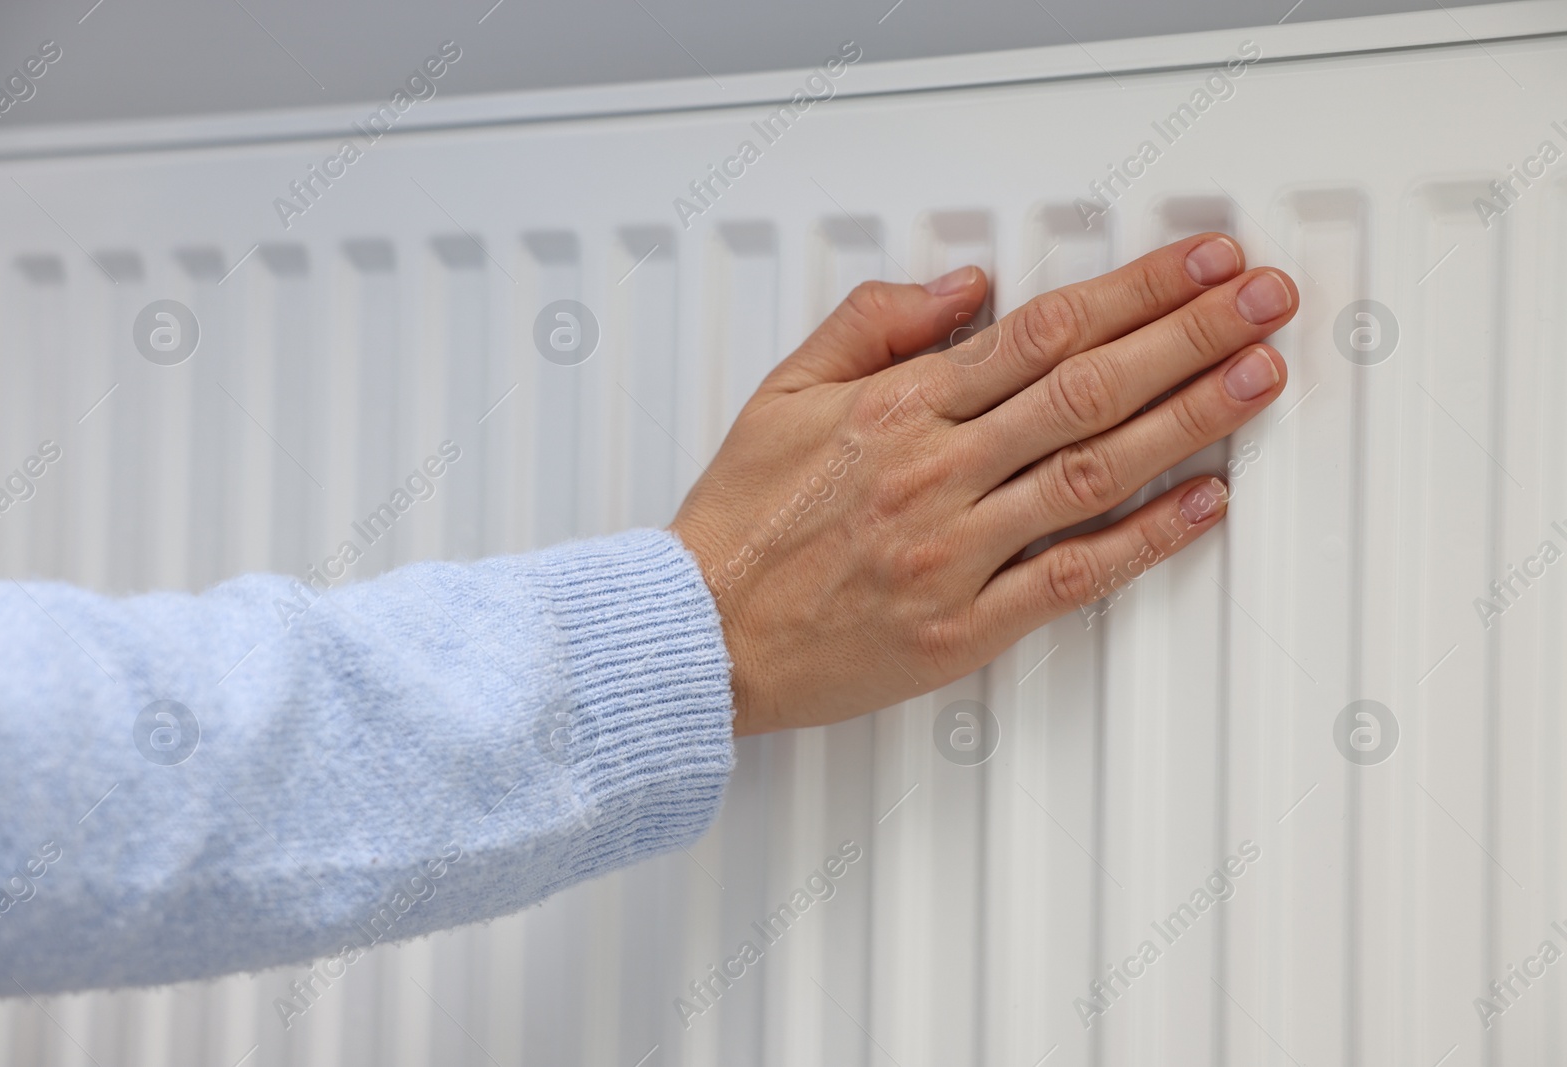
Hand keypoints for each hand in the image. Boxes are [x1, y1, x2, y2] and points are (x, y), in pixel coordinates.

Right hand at [669, 233, 1293, 735]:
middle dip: (1191, 335)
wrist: (700, 634)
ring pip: (1095, 473)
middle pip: (1088, 390)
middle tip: (1266, 301)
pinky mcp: (965, 628)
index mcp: (896, 410)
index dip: (1136, 291)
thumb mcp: (783, 392)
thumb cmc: (740, 520)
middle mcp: (936, 473)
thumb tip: (964, 286)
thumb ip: (872, 324)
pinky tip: (1205, 505)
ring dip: (1190, 420)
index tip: (1200, 264)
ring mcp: (956, 553)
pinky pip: (1072, 579)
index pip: (1041, 332)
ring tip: (1261, 378)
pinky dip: (1145, 541)